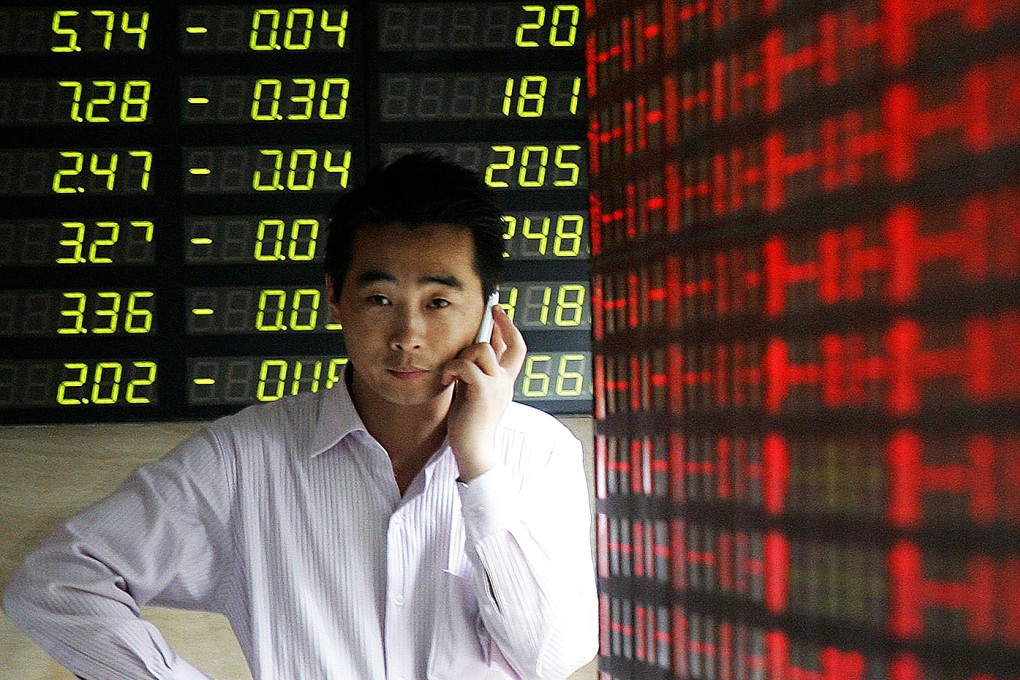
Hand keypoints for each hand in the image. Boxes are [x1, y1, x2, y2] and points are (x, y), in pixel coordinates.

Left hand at [441, 305, 525, 480]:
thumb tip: (467, 354)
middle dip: (496, 325)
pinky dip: (453, 368)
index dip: (509, 328)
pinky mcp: (484, 392)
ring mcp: (497, 386)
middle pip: (506, 343)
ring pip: (482, 350)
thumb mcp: (473, 393)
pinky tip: (447, 379)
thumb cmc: (469, 425)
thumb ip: (474, 374)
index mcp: (504, 382)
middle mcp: (505, 382)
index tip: (499, 313)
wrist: (474, 451)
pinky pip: (467, 365)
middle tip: (487, 313)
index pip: (516, 349)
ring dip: (462, 355)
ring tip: (452, 372)